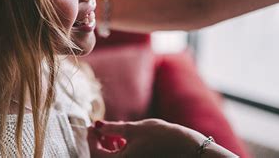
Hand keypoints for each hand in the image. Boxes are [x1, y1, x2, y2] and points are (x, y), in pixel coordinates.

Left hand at [88, 119, 202, 157]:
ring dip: (108, 147)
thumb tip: (97, 125)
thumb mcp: (134, 128)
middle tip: (100, 128)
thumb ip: (112, 128)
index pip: (95, 153)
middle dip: (98, 143)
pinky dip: (118, 151)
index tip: (92, 125)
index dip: (91, 138)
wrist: (187, 148)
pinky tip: (123, 139)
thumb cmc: (162, 136)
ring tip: (113, 132)